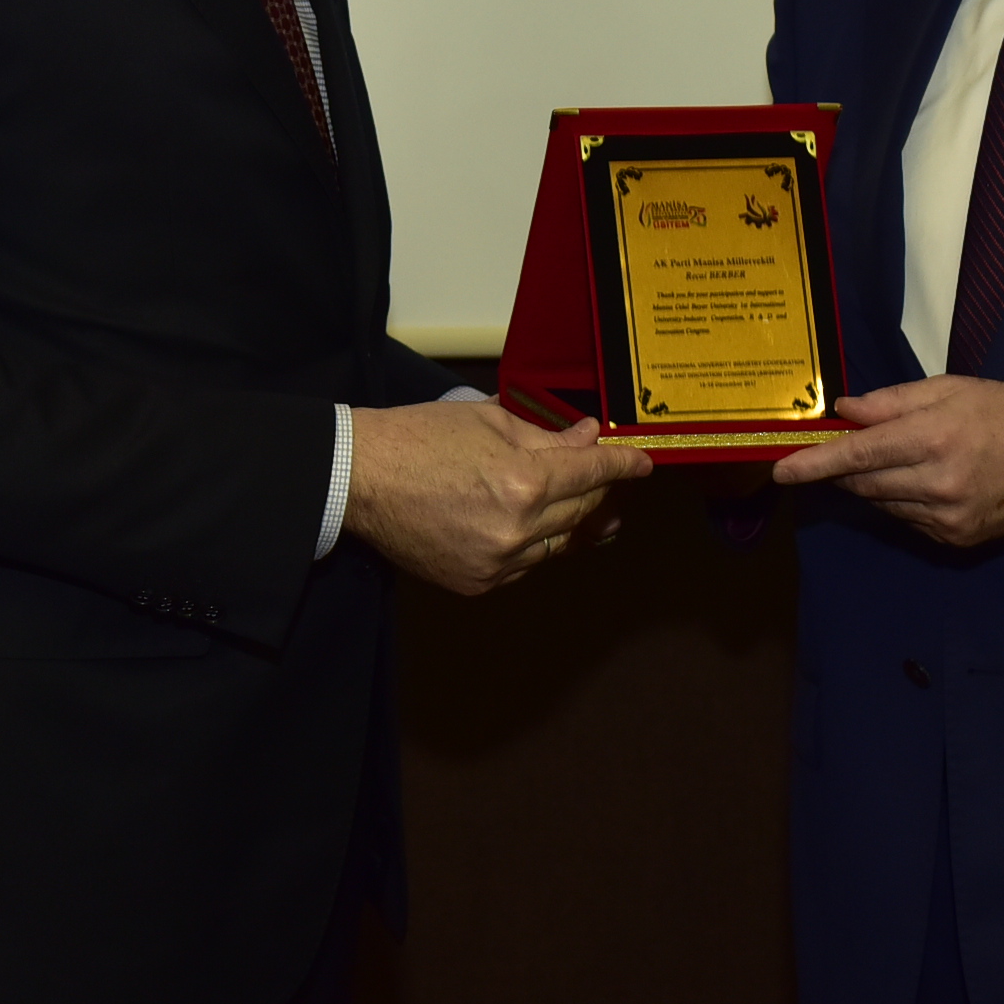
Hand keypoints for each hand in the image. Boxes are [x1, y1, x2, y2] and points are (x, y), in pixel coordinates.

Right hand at [346, 402, 652, 596]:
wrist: (361, 478)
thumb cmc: (419, 438)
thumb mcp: (489, 421)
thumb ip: (546, 436)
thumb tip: (587, 439)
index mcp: (524, 480)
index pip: (592, 472)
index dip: (623, 464)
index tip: (642, 464)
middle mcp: (518, 528)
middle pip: (583, 511)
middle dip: (597, 489)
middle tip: (600, 474)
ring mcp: (498, 562)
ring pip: (559, 544)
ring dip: (568, 521)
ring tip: (564, 502)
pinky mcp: (478, 583)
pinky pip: (526, 565)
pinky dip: (533, 545)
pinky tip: (522, 525)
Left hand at [768, 374, 1003, 549]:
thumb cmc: (1002, 412)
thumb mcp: (948, 390)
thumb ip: (890, 402)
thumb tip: (844, 412)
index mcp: (933, 438)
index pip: (858, 455)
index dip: (815, 463)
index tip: (781, 470)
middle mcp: (937, 483)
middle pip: (863, 482)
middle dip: (843, 468)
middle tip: (841, 451)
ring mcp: (946, 517)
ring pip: (881, 503)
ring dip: (875, 483)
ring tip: (903, 459)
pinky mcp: (955, 539)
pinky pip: (906, 521)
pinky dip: (901, 501)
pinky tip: (924, 482)